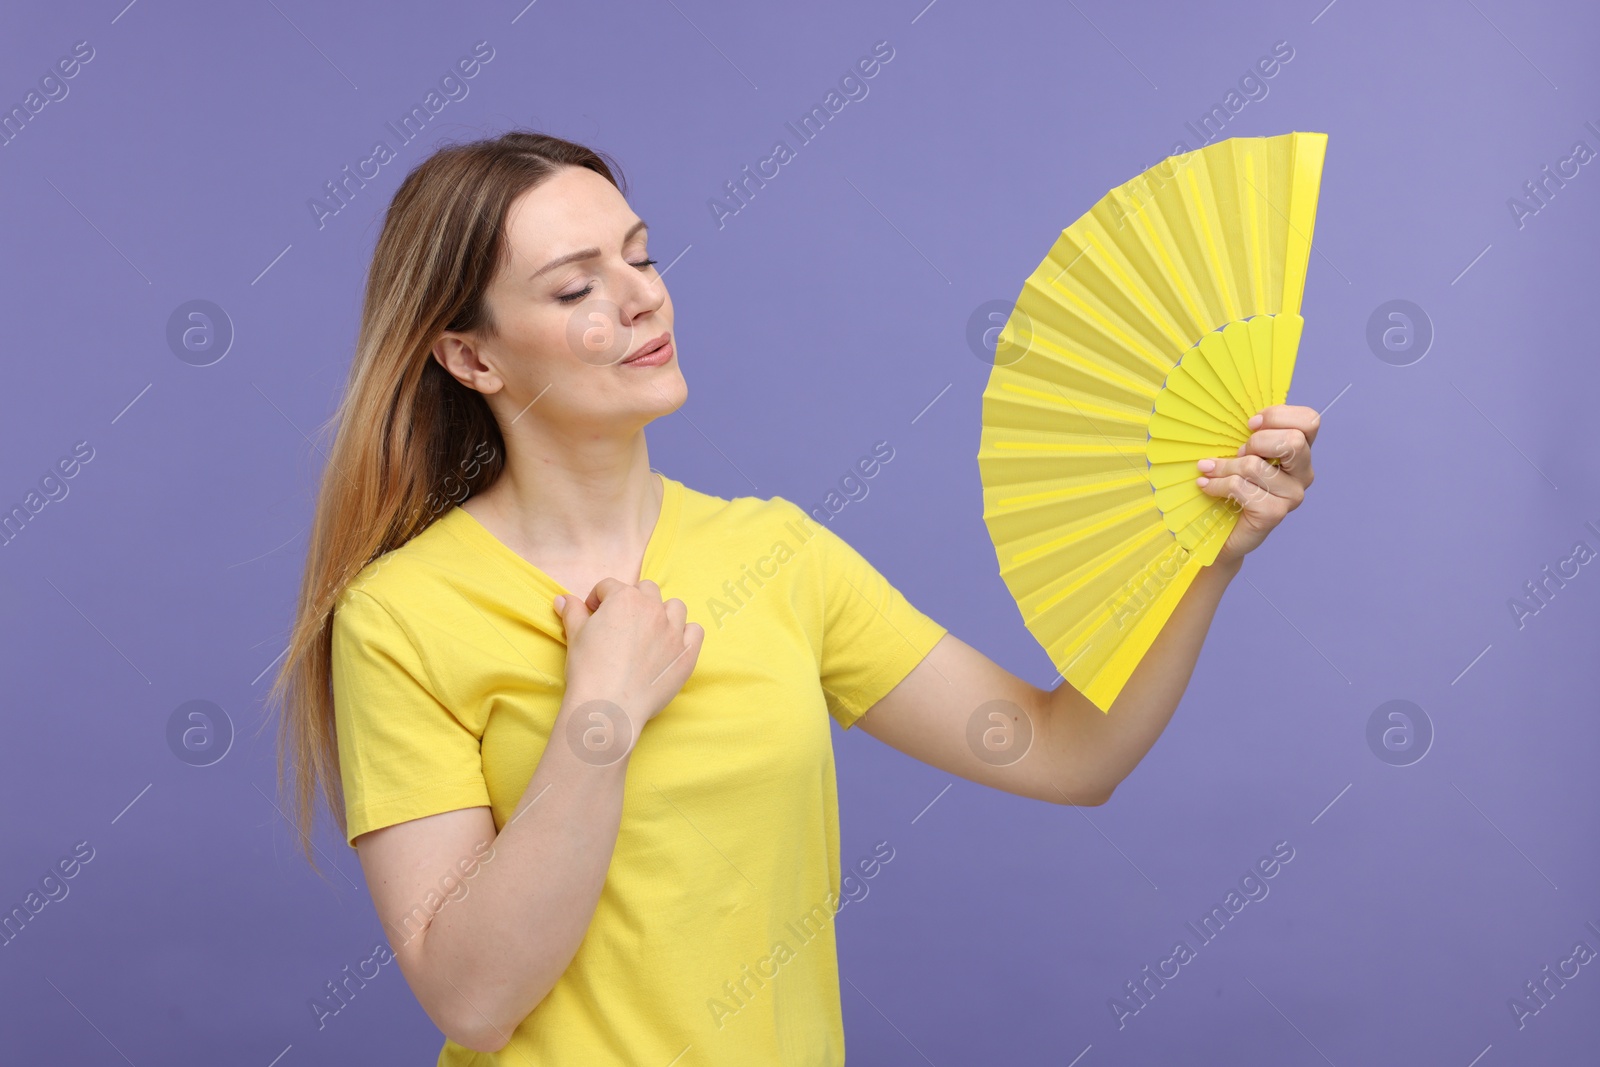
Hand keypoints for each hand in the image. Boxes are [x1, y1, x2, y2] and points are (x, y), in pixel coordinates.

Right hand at [553, 579, 703, 749]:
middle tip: (620, 623)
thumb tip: (563, 599)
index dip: (598, 599)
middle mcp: (653, 609)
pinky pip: (695, 631)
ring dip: (663, 612)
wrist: (608, 706)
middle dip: (632, 600)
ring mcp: (674, 631)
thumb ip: (572, 612)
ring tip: (649, 631)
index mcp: (624, 599)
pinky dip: (686, 633)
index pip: (610, 586)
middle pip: (646, 590)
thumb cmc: (589, 670)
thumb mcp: (575, 636)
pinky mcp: (687, 654)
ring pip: (675, 607)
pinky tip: (671, 644)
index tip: (593, 614)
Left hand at [1195, 404, 1319, 566]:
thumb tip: (1241, 415)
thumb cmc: (1233, 485)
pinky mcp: (1274, 513)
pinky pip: (1241, 487)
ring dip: (1225, 466)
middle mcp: (1303, 474)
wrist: (1223, 531)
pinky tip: (1206, 486)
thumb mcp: (1244, 452)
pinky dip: (1217, 484)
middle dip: (1255, 442)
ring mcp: (1292, 495)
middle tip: (1238, 454)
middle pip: (1293, 441)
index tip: (1250, 425)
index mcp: (1301, 452)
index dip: (1278, 416)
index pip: (1310, 420)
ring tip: (1211, 470)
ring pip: (1256, 465)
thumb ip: (1252, 434)